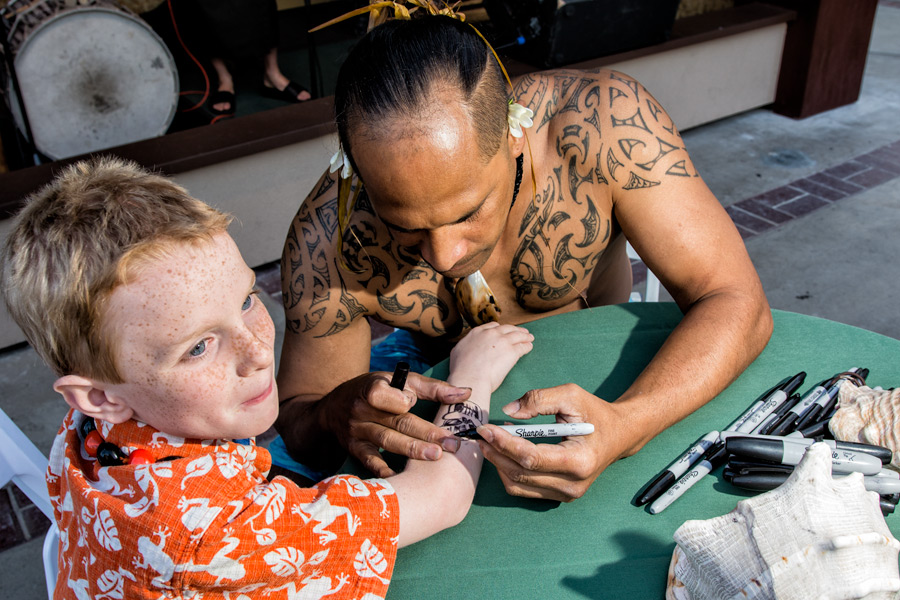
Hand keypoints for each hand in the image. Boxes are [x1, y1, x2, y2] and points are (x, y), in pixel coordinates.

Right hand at [322, 370, 472, 476]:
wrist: (333, 406)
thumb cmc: (374, 390)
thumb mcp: (398, 381)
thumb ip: (432, 388)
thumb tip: (466, 393)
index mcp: (372, 388)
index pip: (386, 394)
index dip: (401, 399)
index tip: (414, 402)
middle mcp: (362, 410)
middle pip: (397, 421)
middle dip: (426, 432)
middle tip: (452, 443)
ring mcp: (357, 431)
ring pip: (387, 441)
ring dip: (412, 450)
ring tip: (436, 456)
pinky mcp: (354, 448)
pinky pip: (370, 461)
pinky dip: (384, 470)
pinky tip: (401, 478)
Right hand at [449, 323, 534, 391]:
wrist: (470, 379)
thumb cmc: (461, 371)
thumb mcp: (458, 352)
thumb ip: (466, 345)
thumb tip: (468, 347)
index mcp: (477, 333)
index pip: (492, 326)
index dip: (500, 329)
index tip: (504, 332)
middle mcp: (490, 334)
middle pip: (507, 328)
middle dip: (515, 330)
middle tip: (521, 332)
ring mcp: (502, 341)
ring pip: (518, 335)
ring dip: (525, 336)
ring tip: (529, 338)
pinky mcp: (512, 352)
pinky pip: (523, 347)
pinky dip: (527, 346)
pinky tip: (529, 347)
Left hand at [476, 384, 630, 501]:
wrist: (619, 435)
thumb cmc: (595, 413)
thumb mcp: (571, 395)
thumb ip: (538, 399)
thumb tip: (507, 411)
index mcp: (580, 460)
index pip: (532, 458)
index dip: (505, 443)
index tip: (486, 429)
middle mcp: (573, 484)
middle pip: (521, 473)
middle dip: (496, 452)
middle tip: (480, 433)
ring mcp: (567, 495)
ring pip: (518, 485)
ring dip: (498, 463)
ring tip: (490, 441)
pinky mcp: (559, 496)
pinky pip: (524, 489)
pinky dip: (508, 471)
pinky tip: (504, 451)